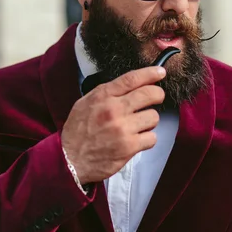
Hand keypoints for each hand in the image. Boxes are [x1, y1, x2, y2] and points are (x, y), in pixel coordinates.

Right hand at [61, 66, 165, 183]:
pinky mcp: (129, 147)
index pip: (132, 79)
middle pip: (150, 94)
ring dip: (148, 121)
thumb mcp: (85, 103)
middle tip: (155, 99)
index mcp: (103, 96)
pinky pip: (152, 138)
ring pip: (153, 117)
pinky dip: (146, 140)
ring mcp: (123, 128)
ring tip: (138, 126)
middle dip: (157, 95)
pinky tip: (136, 140)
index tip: (160, 72)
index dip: (150, 73)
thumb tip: (130, 85)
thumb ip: (106, 93)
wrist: (71, 159)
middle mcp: (114, 109)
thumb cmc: (78, 130)